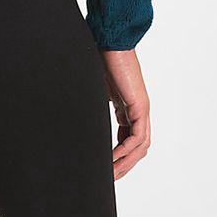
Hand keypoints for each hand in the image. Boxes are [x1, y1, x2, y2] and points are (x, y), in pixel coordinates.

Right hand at [100, 48, 150, 180]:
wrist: (110, 39)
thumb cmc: (102, 55)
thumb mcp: (96, 86)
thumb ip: (94, 100)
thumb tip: (74, 105)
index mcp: (128, 104)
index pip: (128, 136)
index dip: (120, 154)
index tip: (108, 165)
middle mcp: (137, 108)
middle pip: (137, 145)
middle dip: (125, 164)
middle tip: (111, 177)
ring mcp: (141, 108)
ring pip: (140, 145)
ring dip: (127, 162)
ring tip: (111, 173)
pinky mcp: (140, 106)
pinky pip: (137, 137)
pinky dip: (126, 150)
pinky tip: (113, 158)